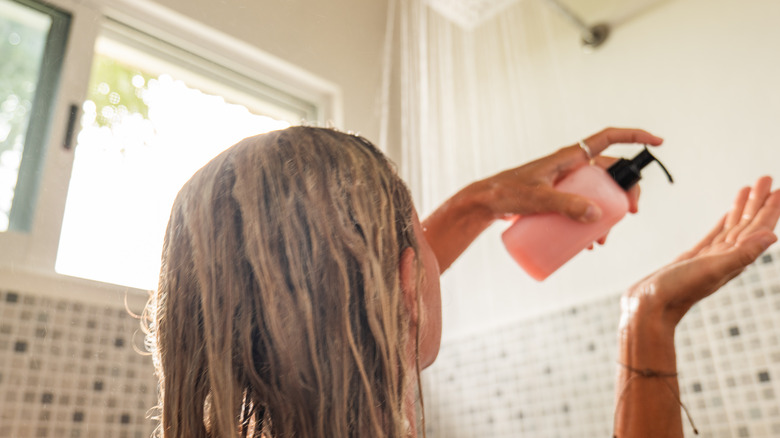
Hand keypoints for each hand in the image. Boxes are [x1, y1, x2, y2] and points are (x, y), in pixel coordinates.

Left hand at [477, 128, 663, 228]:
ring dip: (607, 214)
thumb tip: (597, 215)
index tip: (658, 143)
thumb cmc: (507, 194)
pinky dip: (590, 222)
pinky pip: (582, 207)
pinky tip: (590, 242)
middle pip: (610, 173)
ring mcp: (565, 183)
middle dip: (626, 192)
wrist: (484, 204)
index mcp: (570, 157)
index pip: (608, 138)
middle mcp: (571, 167)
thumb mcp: (538, 199)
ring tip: (603, 239)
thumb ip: (565, 205)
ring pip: (597, 194)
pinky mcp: (557, 199)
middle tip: (631, 213)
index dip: (634, 136)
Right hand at [625, 176, 779, 328]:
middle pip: (747, 225)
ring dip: (741, 209)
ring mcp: (709, 258)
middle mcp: (725, 258)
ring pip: (732, 228)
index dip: (769, 209)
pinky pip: (714, 236)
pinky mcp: (693, 259)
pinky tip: (727, 215)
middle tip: (765, 179)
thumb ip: (742, 254)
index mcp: (733, 259)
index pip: (757, 229)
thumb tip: (772, 236)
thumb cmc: (677, 292)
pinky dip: (723, 223)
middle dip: (757, 203)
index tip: (777, 190)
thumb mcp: (712, 270)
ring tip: (748, 189)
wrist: (648, 308)